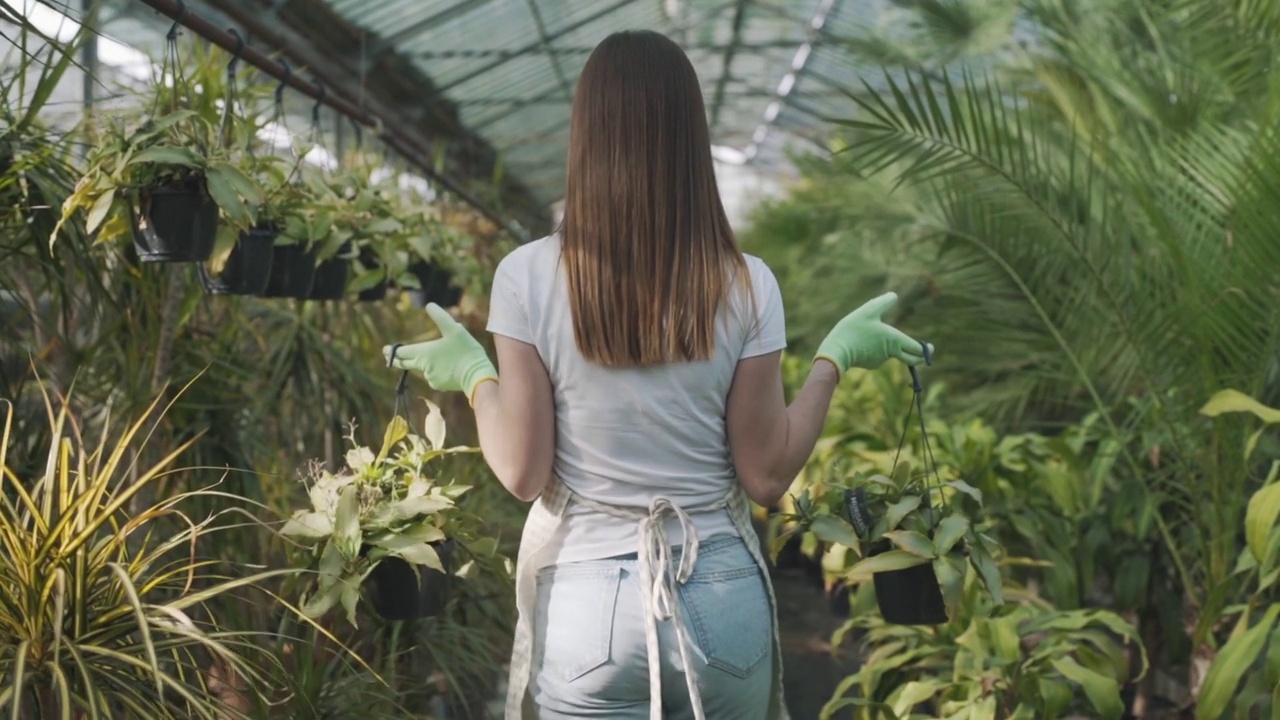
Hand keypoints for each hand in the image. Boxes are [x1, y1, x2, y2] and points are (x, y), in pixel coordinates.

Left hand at [383, 303, 497, 403]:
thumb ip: (440, 317)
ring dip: (427, 363)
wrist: (477, 375)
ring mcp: (430, 378)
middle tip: (390, 356)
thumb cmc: (465, 350)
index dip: (392, 351)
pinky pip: (434, 376)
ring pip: (424, 369)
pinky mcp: (439, 385)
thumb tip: (429, 305)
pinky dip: (437, 371)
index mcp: (424, 352)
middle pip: (406, 363)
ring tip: (445, 357)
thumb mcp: (454, 329)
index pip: (402, 352)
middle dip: (398, 359)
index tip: (385, 350)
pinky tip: (450, 367)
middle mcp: (423, 367)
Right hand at [814, 292, 932, 372]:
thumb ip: (883, 303)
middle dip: (919, 355)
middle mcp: (890, 353)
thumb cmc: (853, 330)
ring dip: (890, 346)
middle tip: (923, 351)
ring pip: (891, 353)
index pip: (917, 349)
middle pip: (911, 358)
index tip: (930, 348)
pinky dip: (877, 349)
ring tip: (871, 334)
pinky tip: (863, 342)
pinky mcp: (870, 364)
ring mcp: (880, 360)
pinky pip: (879, 355)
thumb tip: (894, 295)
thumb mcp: (867, 311)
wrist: (836, 352)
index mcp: (894, 340)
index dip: (926, 350)